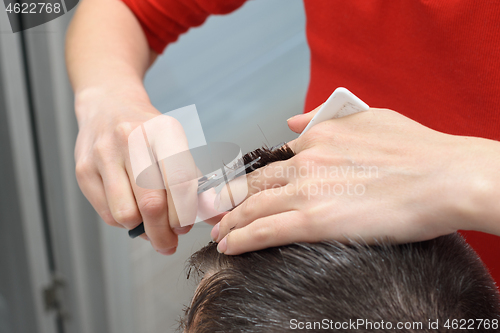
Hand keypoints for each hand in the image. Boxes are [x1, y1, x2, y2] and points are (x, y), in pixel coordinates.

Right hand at [74, 87, 217, 254]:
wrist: (108, 105)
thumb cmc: (148, 132)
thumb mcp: (176, 146)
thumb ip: (196, 183)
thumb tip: (217, 216)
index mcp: (163, 131)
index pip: (181, 181)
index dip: (186, 213)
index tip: (186, 226)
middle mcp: (132, 139)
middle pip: (152, 203)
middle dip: (164, 233)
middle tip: (169, 241)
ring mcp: (104, 154)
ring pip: (126, 214)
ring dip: (142, 230)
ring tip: (149, 223)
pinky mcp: (83, 169)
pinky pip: (107, 214)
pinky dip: (124, 223)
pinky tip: (132, 212)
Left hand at [211, 107, 497, 254]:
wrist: (443, 176)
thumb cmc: (416, 149)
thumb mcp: (368, 118)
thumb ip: (325, 118)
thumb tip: (293, 122)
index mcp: (318, 136)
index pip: (273, 161)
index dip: (252, 178)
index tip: (241, 190)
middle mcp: (305, 161)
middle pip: (254, 183)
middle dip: (230, 199)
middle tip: (214, 213)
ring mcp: (307, 190)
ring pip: (252, 207)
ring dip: (229, 222)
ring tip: (218, 233)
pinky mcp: (314, 220)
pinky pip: (265, 231)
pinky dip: (241, 239)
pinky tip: (229, 246)